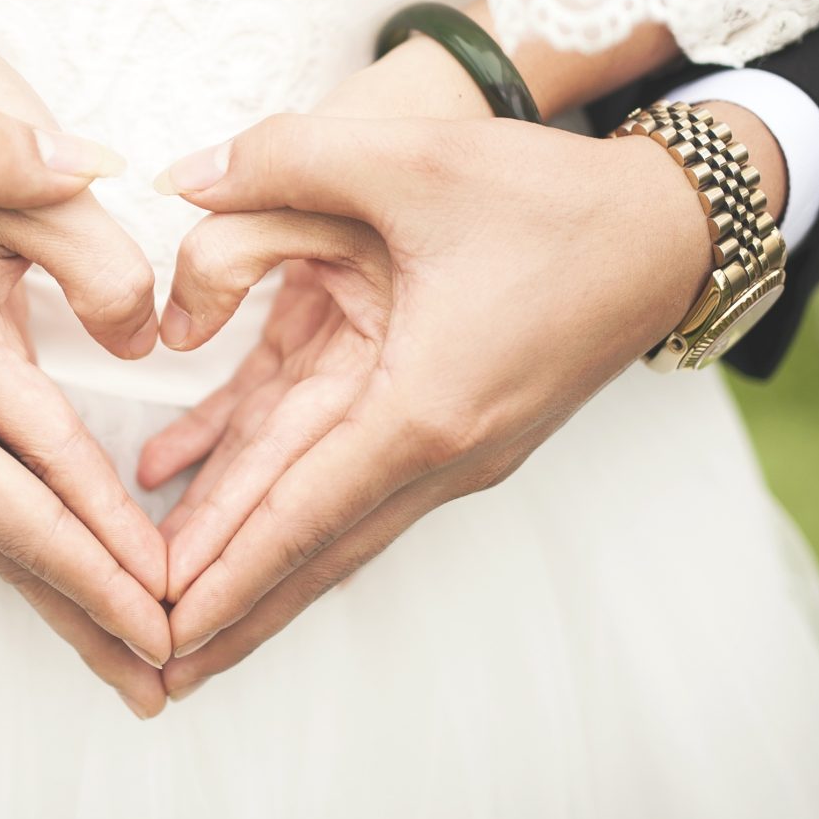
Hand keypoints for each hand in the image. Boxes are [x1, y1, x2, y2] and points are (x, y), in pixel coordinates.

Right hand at [0, 110, 172, 713]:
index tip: (169, 622)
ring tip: (126, 647)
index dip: (104, 567)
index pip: (25, 513)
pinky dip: (22, 547)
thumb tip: (100, 160)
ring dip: (61, 592)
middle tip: (173, 680)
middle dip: (95, 617)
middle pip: (14, 557)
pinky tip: (53, 561)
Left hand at [145, 113, 719, 699]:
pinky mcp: (448, 423)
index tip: (163, 631)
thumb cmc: (551, 199)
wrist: (667, 232)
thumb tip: (181, 179)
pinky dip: (277, 487)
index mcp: (424, 408)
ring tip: (178, 613)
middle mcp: (439, 452)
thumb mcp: (411, 156)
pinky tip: (201, 476)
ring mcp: (449, 448)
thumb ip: (284, 158)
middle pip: (311, 548)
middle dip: (230, 608)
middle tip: (150, 663)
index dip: (224, 573)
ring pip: (326, 520)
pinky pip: (345, 470)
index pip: (300, 515)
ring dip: (251, 564)